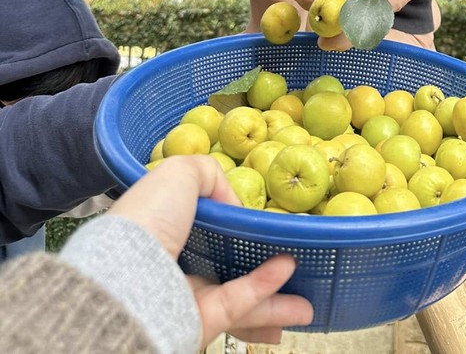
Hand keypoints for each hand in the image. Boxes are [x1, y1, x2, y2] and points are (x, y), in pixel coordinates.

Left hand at [109, 156, 313, 344]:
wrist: (126, 281)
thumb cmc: (147, 221)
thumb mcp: (177, 173)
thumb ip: (208, 173)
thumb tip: (231, 201)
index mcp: (161, 230)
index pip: (197, 226)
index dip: (228, 221)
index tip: (256, 219)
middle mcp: (173, 266)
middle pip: (224, 267)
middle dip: (258, 269)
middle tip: (291, 263)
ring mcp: (187, 299)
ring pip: (240, 298)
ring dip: (276, 299)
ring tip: (308, 300)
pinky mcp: (199, 323)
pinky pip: (239, 305)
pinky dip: (266, 291)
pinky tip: (287, 273)